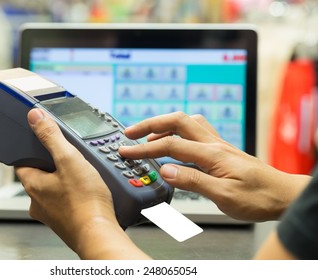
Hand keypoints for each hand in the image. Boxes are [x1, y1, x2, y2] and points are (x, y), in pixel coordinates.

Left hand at [16, 108, 149, 258]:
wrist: (99, 233)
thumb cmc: (85, 202)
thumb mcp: (69, 160)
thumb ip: (51, 137)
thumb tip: (35, 118)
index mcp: (33, 185)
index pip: (22, 162)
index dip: (32, 150)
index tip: (42, 143)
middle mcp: (38, 201)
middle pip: (40, 175)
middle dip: (54, 165)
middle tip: (71, 158)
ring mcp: (51, 213)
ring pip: (54, 189)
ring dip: (66, 180)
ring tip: (84, 173)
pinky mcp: (66, 221)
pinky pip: (66, 201)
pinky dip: (75, 194)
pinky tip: (89, 191)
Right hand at [119, 112, 309, 221]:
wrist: (282, 195)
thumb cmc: (258, 197)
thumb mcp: (223, 195)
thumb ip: (193, 181)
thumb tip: (165, 170)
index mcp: (212, 154)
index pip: (171, 145)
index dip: (145, 148)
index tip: (126, 151)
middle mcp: (214, 143)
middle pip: (176, 121)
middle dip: (150, 124)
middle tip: (131, 133)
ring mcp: (218, 144)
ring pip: (187, 122)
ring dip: (164, 124)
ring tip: (148, 135)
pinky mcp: (221, 149)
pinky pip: (196, 130)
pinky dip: (179, 130)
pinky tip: (175, 139)